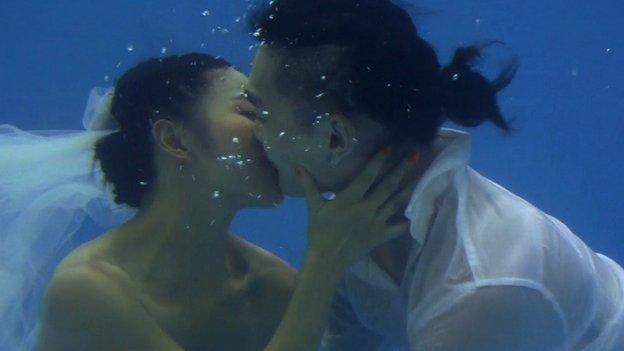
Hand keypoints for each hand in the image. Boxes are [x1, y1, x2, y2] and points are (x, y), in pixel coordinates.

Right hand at [297, 147, 420, 269]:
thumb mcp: (314, 207)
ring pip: (396, 203)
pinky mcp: (380, 236)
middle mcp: (366, 208)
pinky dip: (408, 221)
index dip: (378, 161)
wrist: (327, 260)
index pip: (367, 176)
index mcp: (350, 199)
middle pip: (387, 186)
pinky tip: (420, 212)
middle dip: (401, 169)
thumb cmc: (319, 232)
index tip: (390, 147)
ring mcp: (376, 222)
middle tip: (414, 154)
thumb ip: (309, 186)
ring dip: (408, 188)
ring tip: (420, 175)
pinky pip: (398, 228)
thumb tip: (297, 165)